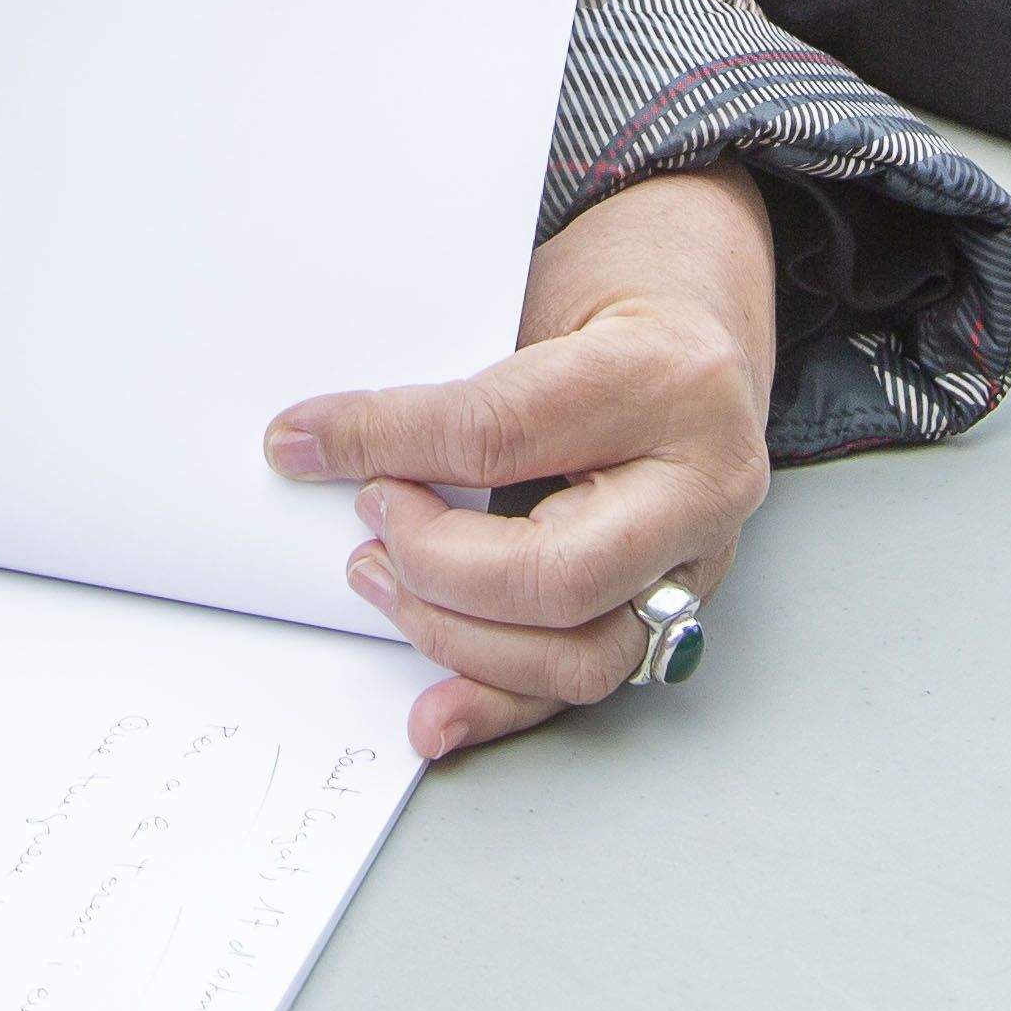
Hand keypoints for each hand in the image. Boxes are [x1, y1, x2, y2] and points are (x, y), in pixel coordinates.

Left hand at [263, 167, 771, 758]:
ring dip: (455, 635)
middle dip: (434, 564)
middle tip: (369, 521)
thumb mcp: (541, 300)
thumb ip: (459, 383)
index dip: (386, 442)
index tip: (304, 441)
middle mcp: (702, 482)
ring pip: (577, 653)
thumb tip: (325, 444)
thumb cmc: (619, 301)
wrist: (706, 319)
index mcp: (667, 380)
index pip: (502, 432)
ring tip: (384, 584)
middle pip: (554, 573)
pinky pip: (587, 681)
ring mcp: (700, 558)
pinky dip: (501, 702)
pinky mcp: (680, 608)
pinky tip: (438, 710)